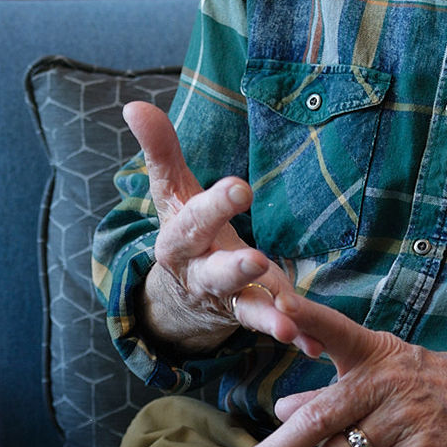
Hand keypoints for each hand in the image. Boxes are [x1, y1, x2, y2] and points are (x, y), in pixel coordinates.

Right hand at [125, 101, 320, 356]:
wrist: (182, 292)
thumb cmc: (183, 227)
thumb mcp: (171, 190)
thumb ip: (160, 149)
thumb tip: (134, 104)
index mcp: (179, 240)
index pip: (194, 221)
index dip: (215, 205)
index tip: (241, 187)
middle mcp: (199, 273)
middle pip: (216, 272)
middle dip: (235, 268)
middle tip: (257, 260)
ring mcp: (227, 299)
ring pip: (245, 306)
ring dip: (266, 315)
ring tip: (287, 325)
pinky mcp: (251, 314)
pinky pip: (272, 324)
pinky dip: (295, 333)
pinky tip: (313, 343)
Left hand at [232, 290, 446, 446]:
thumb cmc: (439, 386)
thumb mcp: (388, 374)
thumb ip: (332, 392)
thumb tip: (282, 408)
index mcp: (373, 353)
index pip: (332, 327)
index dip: (305, 315)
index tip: (277, 307)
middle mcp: (386, 382)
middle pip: (322, 417)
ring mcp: (406, 419)